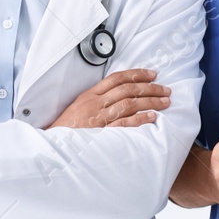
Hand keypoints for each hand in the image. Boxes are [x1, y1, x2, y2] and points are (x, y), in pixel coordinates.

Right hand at [49, 68, 169, 128]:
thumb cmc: (67, 127)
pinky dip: (139, 120)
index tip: (152, 74)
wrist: (53, 144)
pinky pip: (124, 124)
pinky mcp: (101, 133)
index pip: (117, 78)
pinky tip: (152, 117)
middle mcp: (96, 103)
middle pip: (127, 90)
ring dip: (150, 102)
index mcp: (90, 94)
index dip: (137, 74)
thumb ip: (98, 99)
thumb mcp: (79, 106)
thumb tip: (120, 93)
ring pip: (129, 104)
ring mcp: (99, 118)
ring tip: (165, 102)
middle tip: (166, 89)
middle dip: (150, 88)